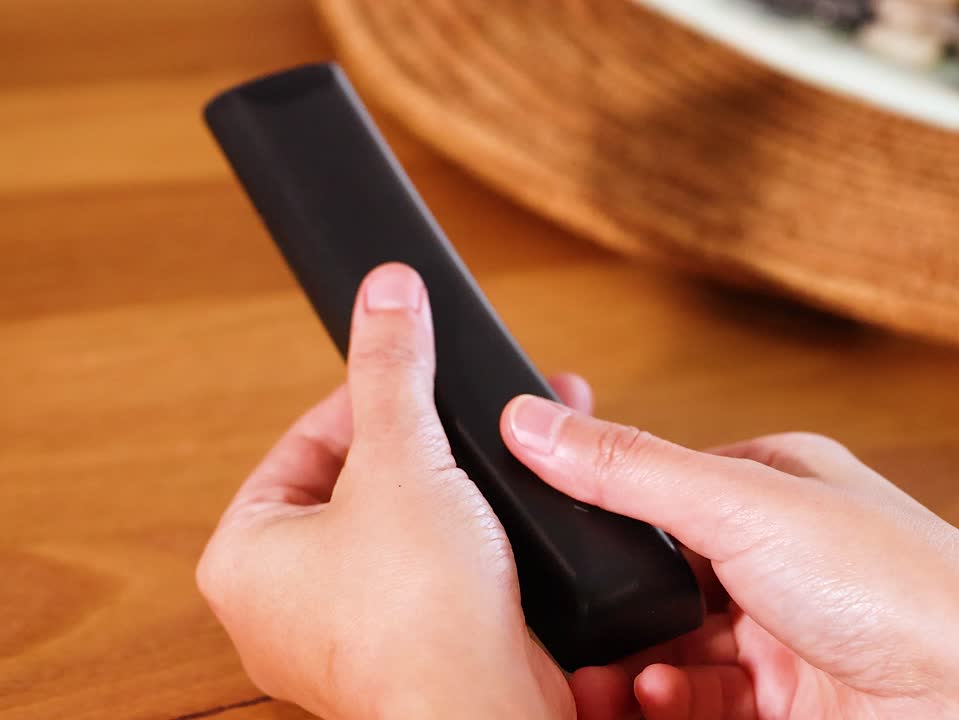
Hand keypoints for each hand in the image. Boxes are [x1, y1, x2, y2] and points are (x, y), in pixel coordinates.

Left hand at [196, 263, 589, 719]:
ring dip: (449, 490)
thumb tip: (385, 291)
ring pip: (398, 531)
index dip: (364, 401)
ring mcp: (346, 635)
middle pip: (354, 486)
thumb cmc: (419, 616)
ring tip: (486, 465)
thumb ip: (392, 369)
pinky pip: (431, 576)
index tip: (414, 378)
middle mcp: (282, 606)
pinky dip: (466, 542)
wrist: (484, 711)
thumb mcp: (403, 459)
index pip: (302, 444)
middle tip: (458, 424)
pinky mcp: (409, 652)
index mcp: (244, 557)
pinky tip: (501, 522)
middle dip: (421, 445)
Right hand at [500, 397, 958, 719]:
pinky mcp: (790, 699)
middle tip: (553, 633)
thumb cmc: (898, 586)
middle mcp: (781, 555)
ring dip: (629, 666)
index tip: (544, 542)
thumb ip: (628, 469)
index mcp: (776, 485)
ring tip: (597, 680)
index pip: (661, 490)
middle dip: (607, 612)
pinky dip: (664, 701)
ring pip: (673, 648)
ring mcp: (786, 630)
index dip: (599, 517)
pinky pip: (702, 699)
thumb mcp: (741, 506)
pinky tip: (650, 699)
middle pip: (660, 581)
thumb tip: (533, 420)